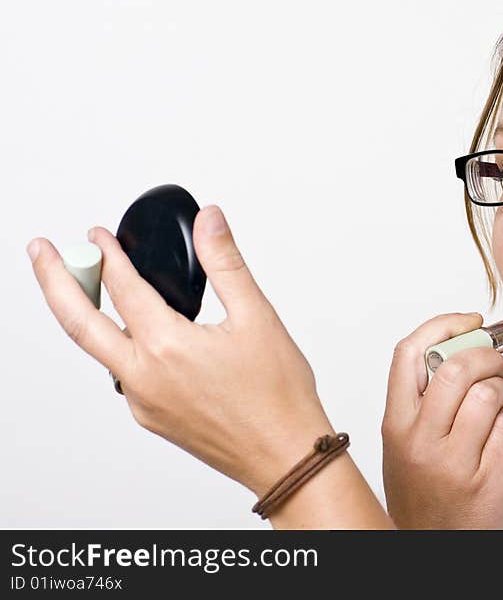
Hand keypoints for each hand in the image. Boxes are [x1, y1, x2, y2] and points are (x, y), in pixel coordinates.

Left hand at [27, 205, 330, 496]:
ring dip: (86, 314)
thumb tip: (211, 223)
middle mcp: (144, 377)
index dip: (108, 253)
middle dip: (55, 280)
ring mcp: (143, 402)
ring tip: (87, 286)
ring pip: (99, 351)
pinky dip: (118, 346)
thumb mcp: (257, 318)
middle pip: (79, 322)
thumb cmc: (277, 397)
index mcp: (167, 347)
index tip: (98, 234)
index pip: (124, 288)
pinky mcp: (152, 418)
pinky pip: (122, 375)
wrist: (284, 455)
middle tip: (43, 251)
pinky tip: (138, 335)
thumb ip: (226, 264)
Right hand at [381, 313, 502, 528]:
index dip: (443, 325)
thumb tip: (458, 343)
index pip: (408, 352)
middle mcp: (419, 440)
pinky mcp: (487, 477)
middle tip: (496, 361)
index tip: (470, 320)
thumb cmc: (425, 492)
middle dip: (486, 354)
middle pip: (456, 366)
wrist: (436, 547)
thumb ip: (422, 400)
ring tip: (501, 400)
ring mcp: (453, 461)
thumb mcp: (405, 445)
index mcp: (395, 424)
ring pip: (489, 392)